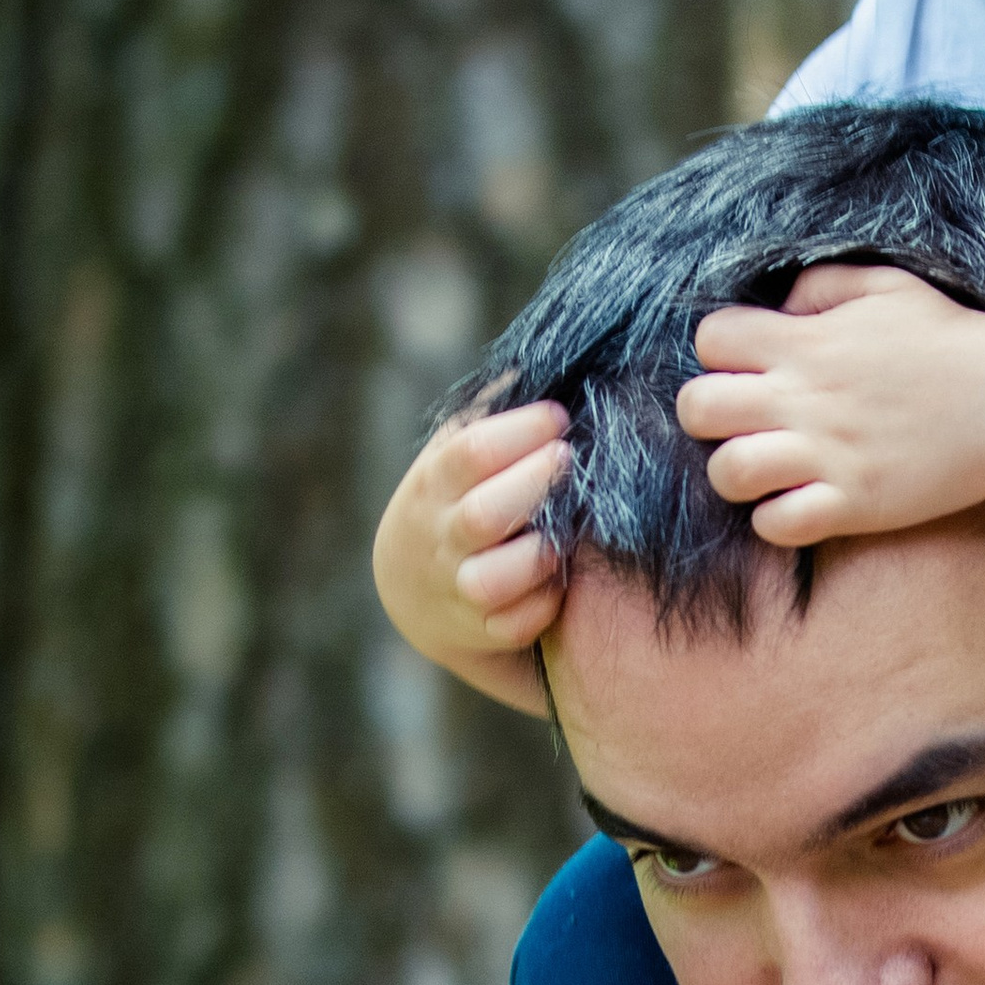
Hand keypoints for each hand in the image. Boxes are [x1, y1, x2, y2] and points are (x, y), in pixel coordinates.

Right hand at [372, 402, 571, 665]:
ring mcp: (459, 587)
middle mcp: (442, 537)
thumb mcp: (457, 451)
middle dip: (534, 485)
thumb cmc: (457, 496)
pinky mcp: (483, 629)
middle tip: (569, 459)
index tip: (559, 417)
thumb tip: (543, 355)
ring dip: (538, 555)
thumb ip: (494, 411)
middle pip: (482, 516)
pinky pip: (514, 624)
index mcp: (436, 483)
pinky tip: (564, 577)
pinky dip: (543, 605)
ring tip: (569, 529)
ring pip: (492, 581)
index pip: (471, 452)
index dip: (520, 432)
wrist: (415, 584)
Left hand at [675, 264, 984, 543]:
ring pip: (727, 472)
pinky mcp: (854, 504)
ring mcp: (829, 455)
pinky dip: (775, 518)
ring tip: (767, 467)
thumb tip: (776, 307)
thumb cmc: (949, 342)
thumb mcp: (886, 285)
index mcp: (808, 339)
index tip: (750, 366)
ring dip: (736, 472)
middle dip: (707, 415)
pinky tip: (799, 502)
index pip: (712, 338)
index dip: (720, 353)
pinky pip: (775, 525)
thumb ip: (820, 285)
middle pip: (698, 408)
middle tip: (745, 421)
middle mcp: (807, 397)